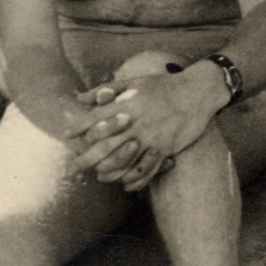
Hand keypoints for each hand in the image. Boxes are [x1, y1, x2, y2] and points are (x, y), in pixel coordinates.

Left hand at [67, 70, 219, 189]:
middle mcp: (135, 121)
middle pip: (103, 145)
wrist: (198, 90)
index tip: (68, 136)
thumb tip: (80, 98)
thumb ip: (105, 90)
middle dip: (86, 158)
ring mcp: (150, 136)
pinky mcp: (165, 146)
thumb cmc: (164, 85)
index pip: (94, 119)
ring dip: (108, 171)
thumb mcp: (134, 82)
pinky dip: (135, 179)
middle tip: (75, 166)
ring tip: (100, 176)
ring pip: (122, 160)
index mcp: (126, 104)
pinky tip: (127, 183)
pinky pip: (146, 168)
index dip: (78, 128)